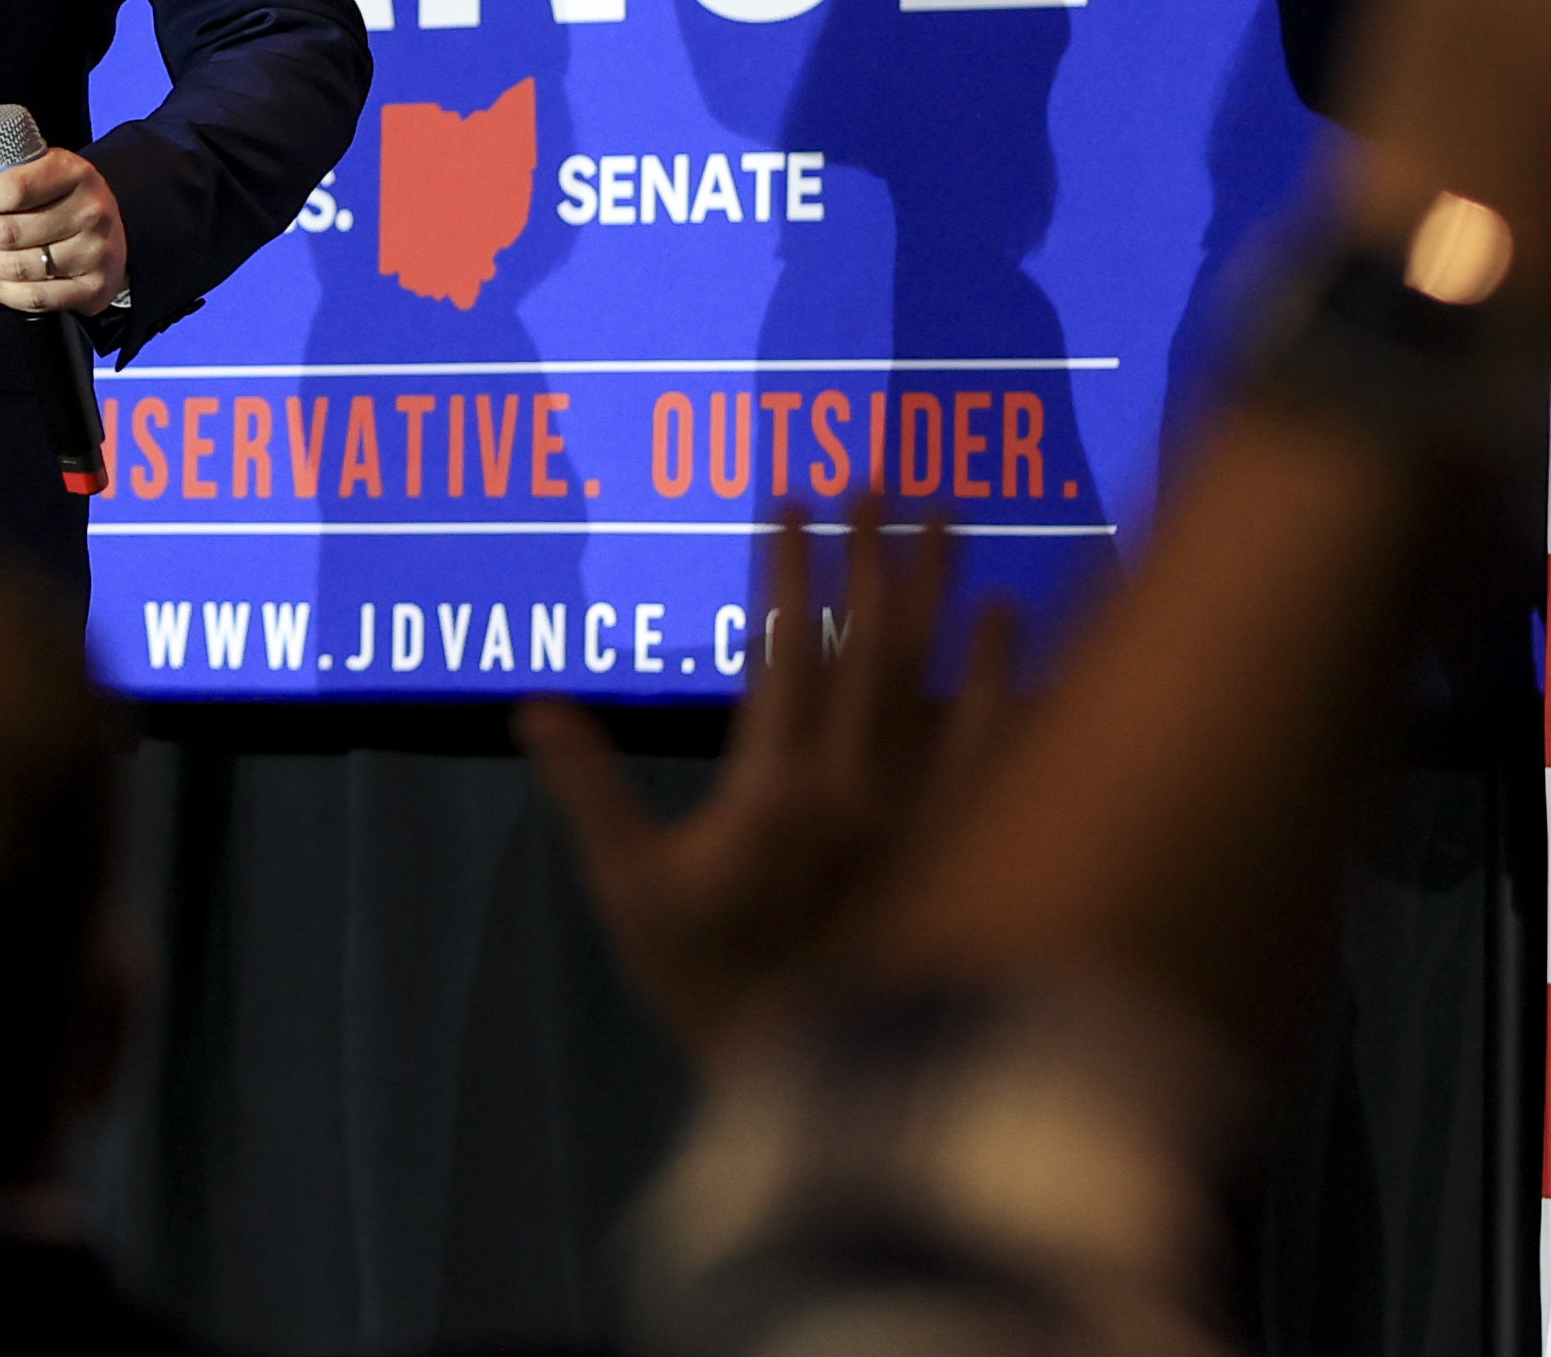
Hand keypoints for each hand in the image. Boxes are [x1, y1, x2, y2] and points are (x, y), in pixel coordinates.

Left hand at [0, 142, 128, 314]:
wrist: (109, 228)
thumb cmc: (53, 195)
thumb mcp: (22, 169)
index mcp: (73, 171)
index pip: (13, 188)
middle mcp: (90, 210)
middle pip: (8, 232)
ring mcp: (95, 252)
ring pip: (17, 267)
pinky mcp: (94, 287)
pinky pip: (35, 298)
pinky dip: (5, 291)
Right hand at [518, 500, 1015, 1060]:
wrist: (814, 1074)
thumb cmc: (710, 983)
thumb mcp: (631, 889)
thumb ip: (588, 792)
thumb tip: (535, 711)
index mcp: (774, 787)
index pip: (787, 649)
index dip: (789, 569)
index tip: (788, 500)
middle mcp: (855, 787)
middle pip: (870, 643)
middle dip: (872, 552)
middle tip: (879, 476)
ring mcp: (918, 815)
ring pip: (935, 677)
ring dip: (943, 591)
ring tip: (949, 514)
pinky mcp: (959, 847)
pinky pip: (993, 747)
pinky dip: (1004, 678)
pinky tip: (1015, 618)